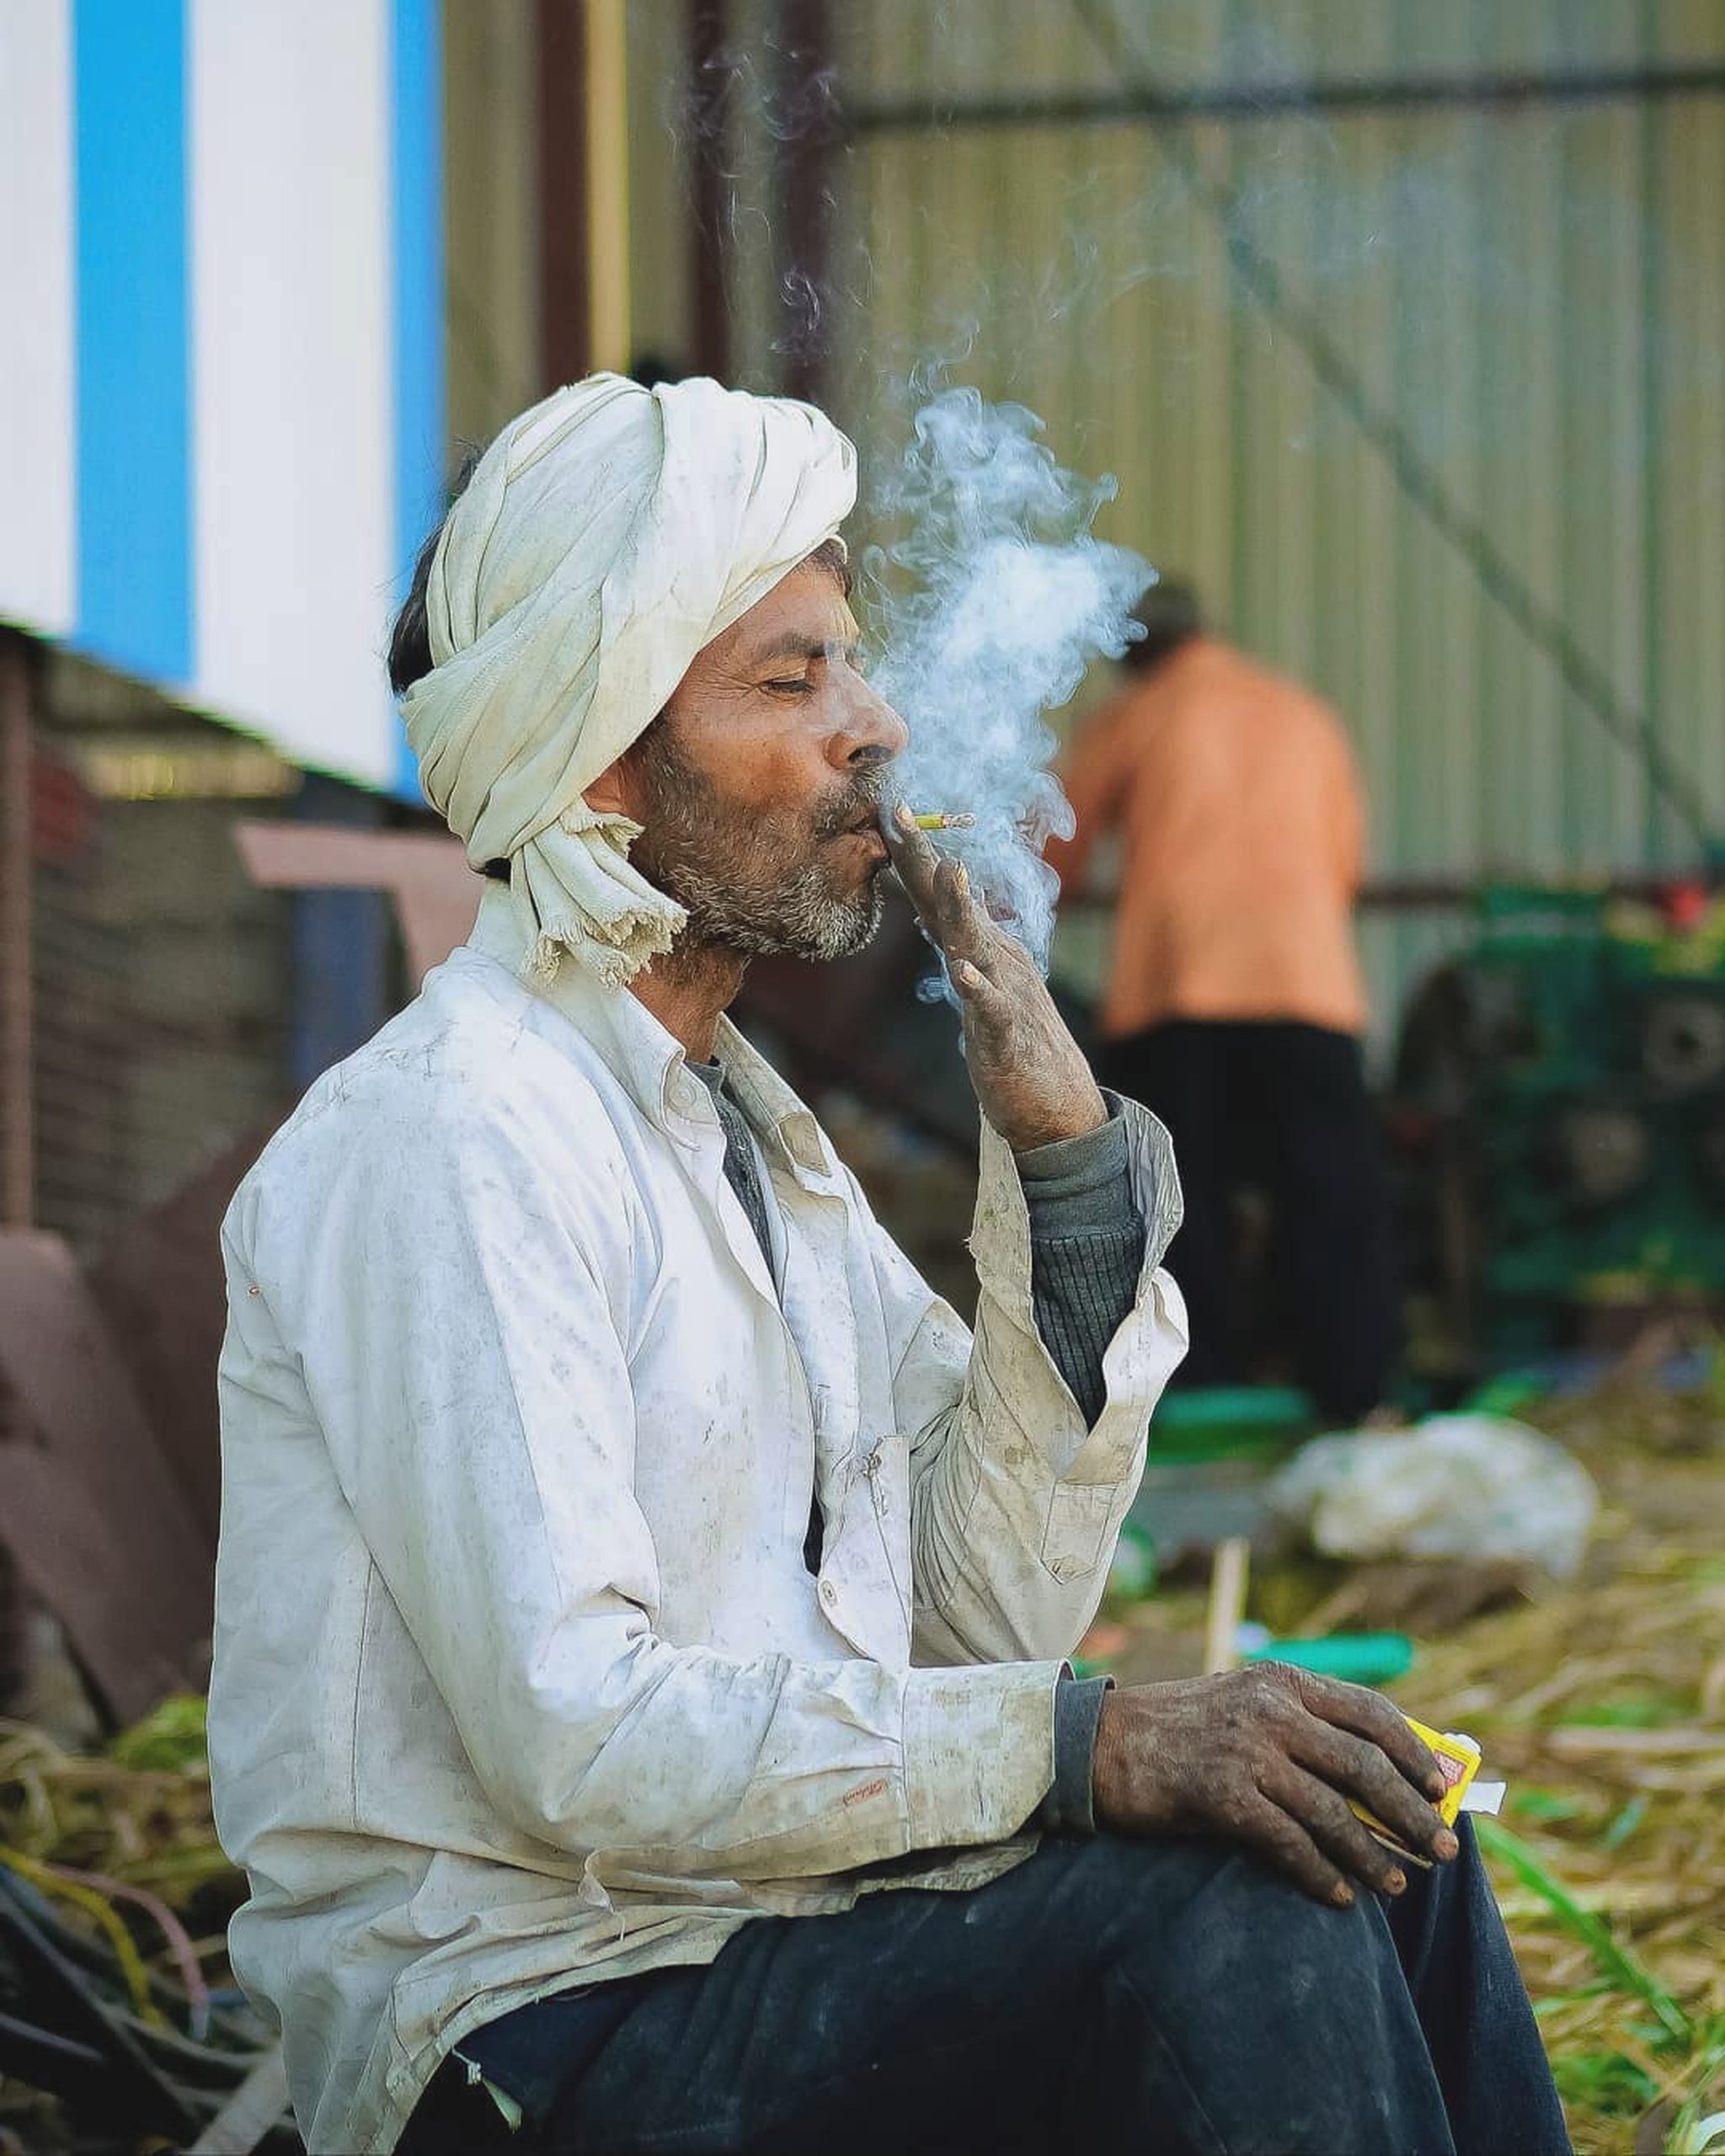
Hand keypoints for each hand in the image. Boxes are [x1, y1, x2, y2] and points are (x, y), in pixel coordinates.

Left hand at [883, 804, 1106, 1151]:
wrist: (1057, 1102)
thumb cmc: (1014, 1043)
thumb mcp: (980, 985)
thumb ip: (960, 948)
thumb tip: (929, 914)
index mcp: (984, 948)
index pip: (940, 895)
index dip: (914, 855)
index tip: (886, 810)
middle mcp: (995, 959)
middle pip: (955, 904)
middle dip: (928, 858)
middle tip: (900, 815)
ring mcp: (1005, 993)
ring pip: (979, 944)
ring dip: (963, 909)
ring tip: (949, 873)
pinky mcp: (1008, 1035)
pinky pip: (992, 1009)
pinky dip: (979, 989)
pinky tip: (962, 972)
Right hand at [1091, 1663, 1460, 1905]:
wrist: (1098, 1744)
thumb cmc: (1176, 1730)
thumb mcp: (1241, 1704)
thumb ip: (1298, 1723)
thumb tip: (1375, 1771)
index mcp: (1281, 1681)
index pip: (1370, 1711)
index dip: (1414, 1752)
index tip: (1441, 1788)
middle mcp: (1270, 1709)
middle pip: (1364, 1765)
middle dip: (1411, 1813)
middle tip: (1443, 1851)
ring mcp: (1247, 1751)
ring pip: (1333, 1811)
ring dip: (1373, 1855)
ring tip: (1397, 1885)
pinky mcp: (1223, 1795)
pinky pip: (1290, 1843)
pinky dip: (1322, 1874)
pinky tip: (1339, 1897)